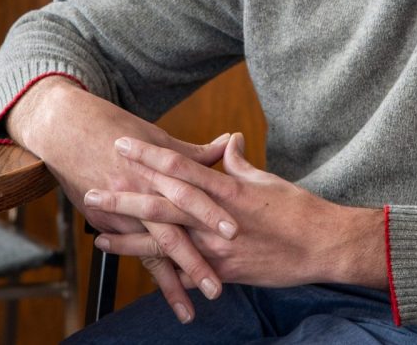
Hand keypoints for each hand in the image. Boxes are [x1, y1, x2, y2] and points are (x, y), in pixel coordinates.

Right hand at [6, 77, 236, 321]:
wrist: (67, 131)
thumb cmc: (116, 128)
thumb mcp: (157, 137)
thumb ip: (194, 152)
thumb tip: (231, 143)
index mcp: (157, 168)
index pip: (189, 192)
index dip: (211, 211)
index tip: (235, 232)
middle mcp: (140, 192)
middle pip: (172, 230)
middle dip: (194, 260)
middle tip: (218, 285)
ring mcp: (123, 211)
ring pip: (152, 250)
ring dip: (173, 280)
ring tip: (191, 308)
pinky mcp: (108, 224)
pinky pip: (133, 253)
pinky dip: (150, 273)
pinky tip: (166, 294)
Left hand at [89, 133, 387, 290]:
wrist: (323, 246)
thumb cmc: (298, 209)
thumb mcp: (265, 180)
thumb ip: (239, 164)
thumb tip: (228, 143)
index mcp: (226, 188)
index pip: (179, 166)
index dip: (148, 155)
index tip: (123, 144)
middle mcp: (216, 216)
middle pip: (162, 203)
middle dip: (126, 195)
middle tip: (92, 186)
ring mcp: (217, 246)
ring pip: (166, 240)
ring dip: (130, 235)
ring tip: (98, 230)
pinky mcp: (223, 271)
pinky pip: (185, 272)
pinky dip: (159, 271)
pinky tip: (137, 270)